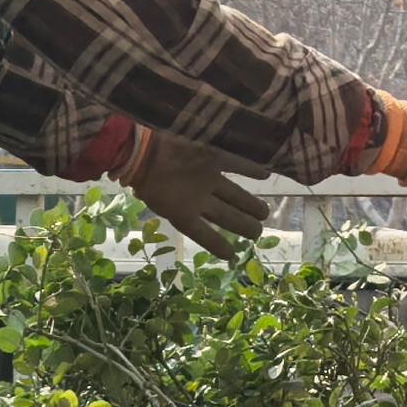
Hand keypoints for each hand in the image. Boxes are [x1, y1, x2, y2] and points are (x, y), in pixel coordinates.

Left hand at [115, 124, 268, 258]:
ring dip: (252, 206)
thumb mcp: (152, 199)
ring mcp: (210, 179)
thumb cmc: (141, 175)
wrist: (140, 151)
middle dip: (245, 227)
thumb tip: (183, 206)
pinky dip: (252, 169)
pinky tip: (266, 174)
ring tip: (265, 214)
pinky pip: (237, 164)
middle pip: (228, 217)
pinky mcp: (214, 157)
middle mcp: (201, 201)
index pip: (205, 235)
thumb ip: (173, 204)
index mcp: (182, 215)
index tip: (231, 255)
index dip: (219, 245)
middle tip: (258, 233)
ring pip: (237, 197)